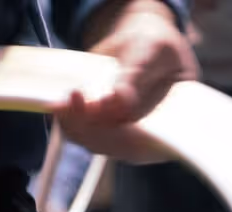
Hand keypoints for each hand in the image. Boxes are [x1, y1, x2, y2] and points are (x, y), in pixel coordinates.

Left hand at [62, 0, 197, 162]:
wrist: (141, 45)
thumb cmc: (157, 46)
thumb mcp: (154, 51)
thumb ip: (139, 75)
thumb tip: (119, 102)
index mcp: (171, 128)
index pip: (147, 141)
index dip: (122, 133)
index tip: (101, 106)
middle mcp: (147, 141)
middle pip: (116, 146)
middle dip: (91, 126)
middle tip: (75, 96)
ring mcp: (122, 139)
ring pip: (95, 142)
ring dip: (75, 124)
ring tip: (66, 98)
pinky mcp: (101, 130)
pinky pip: (82, 134)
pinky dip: (68, 120)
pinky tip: (60, 104)